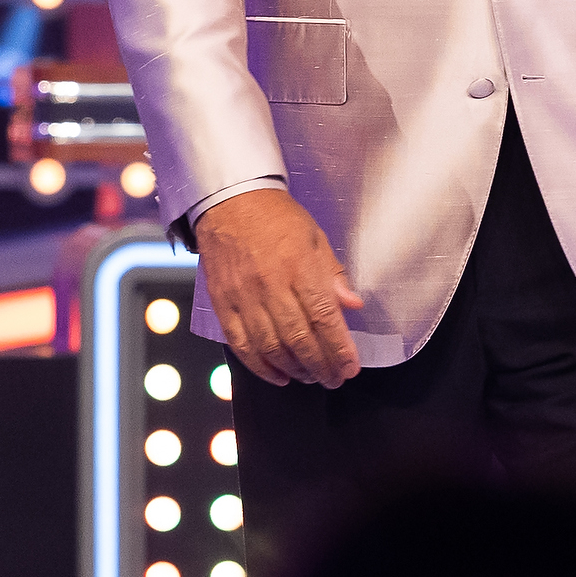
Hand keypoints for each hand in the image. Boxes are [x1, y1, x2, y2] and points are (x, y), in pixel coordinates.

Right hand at [195, 188, 365, 388]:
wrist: (228, 199)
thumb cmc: (274, 215)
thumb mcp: (314, 236)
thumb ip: (333, 273)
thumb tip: (352, 305)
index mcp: (299, 266)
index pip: (324, 319)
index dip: (339, 349)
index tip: (350, 367)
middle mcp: (271, 285)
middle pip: (299, 340)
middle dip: (321, 366)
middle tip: (334, 378)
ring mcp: (243, 296)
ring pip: (271, 347)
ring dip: (295, 369)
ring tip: (310, 376)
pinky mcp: (223, 302)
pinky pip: (240, 343)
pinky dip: (260, 365)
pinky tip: (278, 374)